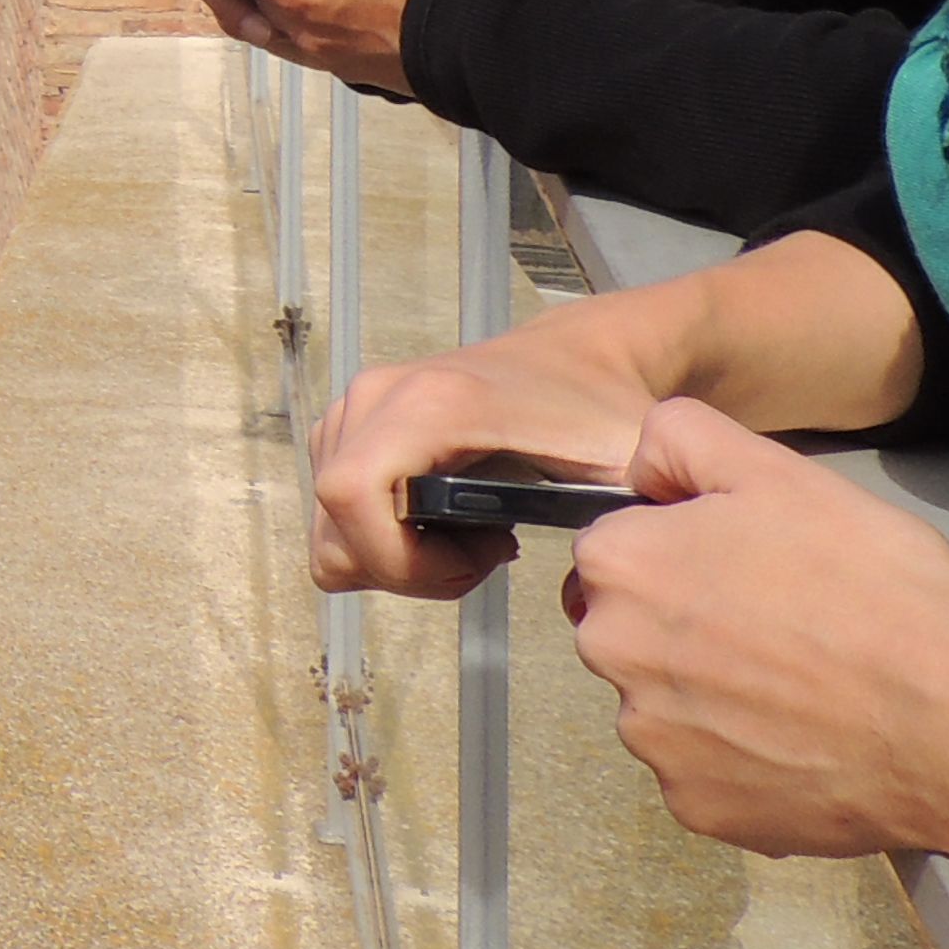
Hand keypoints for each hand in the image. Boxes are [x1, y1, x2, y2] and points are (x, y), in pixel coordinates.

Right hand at [309, 293, 673, 600]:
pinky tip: (443, 524)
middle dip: (404, 571)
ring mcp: (357, 408)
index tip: (476, 564)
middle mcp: (378, 397)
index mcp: (431, 404)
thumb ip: (614, 524)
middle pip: (333, 527)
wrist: (575, 358)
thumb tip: (593, 590)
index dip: (398, 560)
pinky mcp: (352, 423)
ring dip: (392, 557)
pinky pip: (335, 510)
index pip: (349, 495)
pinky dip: (380, 537)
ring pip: (328, 527)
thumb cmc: (596, 410)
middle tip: (477, 560)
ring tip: (464, 543)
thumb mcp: (620, 466)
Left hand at [558, 398, 948, 858]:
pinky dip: (745, 765)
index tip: (743, 569)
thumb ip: (681, 440)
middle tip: (779, 630)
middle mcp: (610, 655)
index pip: (616, 550)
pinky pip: (705, 775)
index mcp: (618, 566)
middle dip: (683, 627)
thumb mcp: (776, 469)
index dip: (682, 553)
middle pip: (631, 631)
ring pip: (667, 706)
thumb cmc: (869, 582)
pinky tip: (808, 745)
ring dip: (713, 700)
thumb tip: (640, 472)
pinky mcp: (697, 807)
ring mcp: (652, 740)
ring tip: (804, 692)